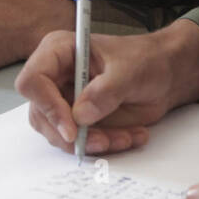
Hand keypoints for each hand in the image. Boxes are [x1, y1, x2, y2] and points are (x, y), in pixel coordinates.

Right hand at [15, 19, 198, 155]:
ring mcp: (65, 101)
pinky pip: (79, 143)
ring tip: (126, 136)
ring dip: (92, 143)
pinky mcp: (78, 122)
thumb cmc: (146, 60)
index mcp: (59, 52)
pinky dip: (104, 146)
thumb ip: (106, 91)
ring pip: (59, 134)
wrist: (165, 75)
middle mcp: (55, 78)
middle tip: (104, 140)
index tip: (72, 129)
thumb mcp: (131, 70)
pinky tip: (129, 136)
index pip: (33, 81)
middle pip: (41, 115)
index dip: (47, 106)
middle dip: (72, 134)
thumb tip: (81, 115)